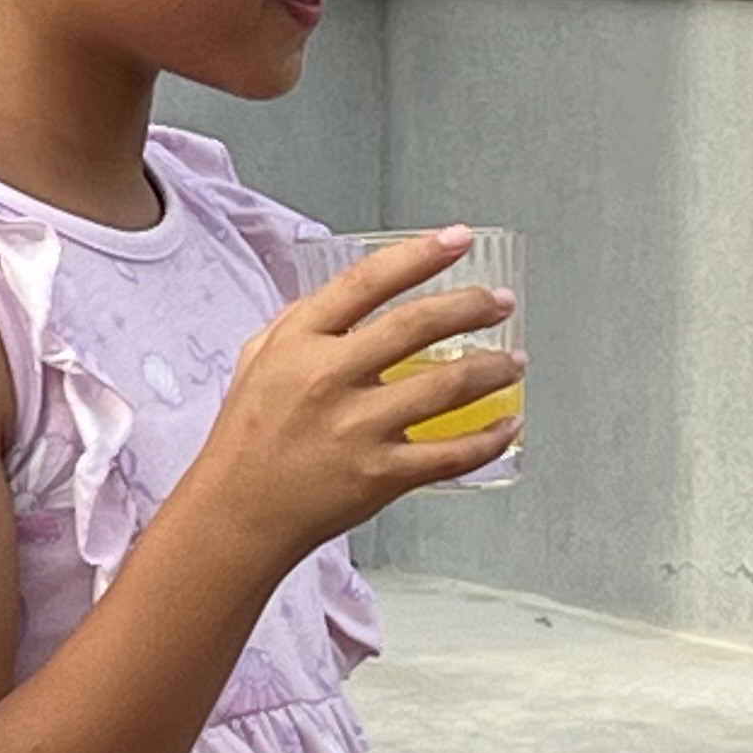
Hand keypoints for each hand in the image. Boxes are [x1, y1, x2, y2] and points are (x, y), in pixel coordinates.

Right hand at [180, 228, 522, 567]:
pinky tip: (508, 425)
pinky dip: (489, 439)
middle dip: (471, 306)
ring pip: (446, 387)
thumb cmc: (247, 438)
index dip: (420, 255)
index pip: (367, 282)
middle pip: (416, 325)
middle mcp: (329, 378)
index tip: (458, 239)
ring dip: (492, 369)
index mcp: (299, 342)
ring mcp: (357, 429)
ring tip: (514, 361)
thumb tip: (351, 296)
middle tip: (501, 302)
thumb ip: (302, 323)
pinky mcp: (380, 475)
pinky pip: (451, 453)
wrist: (237, 513)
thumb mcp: (259, 360)